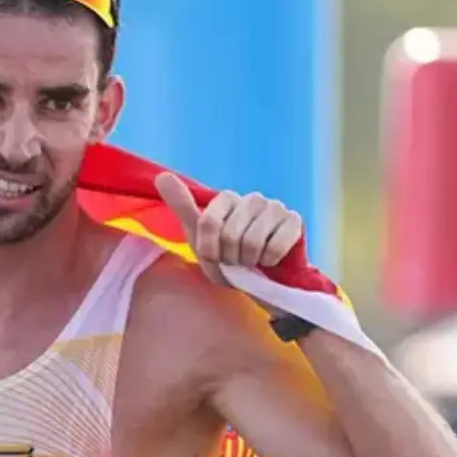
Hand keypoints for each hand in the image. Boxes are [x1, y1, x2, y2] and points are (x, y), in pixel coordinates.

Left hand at [154, 172, 303, 286]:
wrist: (261, 280)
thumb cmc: (227, 257)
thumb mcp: (199, 236)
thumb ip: (182, 206)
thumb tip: (162, 176)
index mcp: (227, 198)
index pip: (208, 223)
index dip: (209, 249)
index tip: (214, 257)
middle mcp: (252, 198)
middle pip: (230, 235)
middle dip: (231, 259)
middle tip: (236, 262)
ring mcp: (275, 207)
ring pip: (253, 242)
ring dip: (250, 262)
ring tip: (252, 261)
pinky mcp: (294, 222)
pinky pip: (275, 247)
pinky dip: (270, 261)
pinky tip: (270, 260)